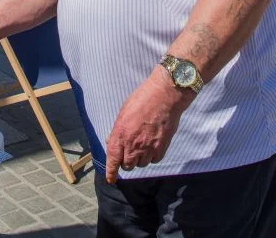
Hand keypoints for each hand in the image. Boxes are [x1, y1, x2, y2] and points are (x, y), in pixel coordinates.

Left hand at [104, 68, 191, 183]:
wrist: (164, 96)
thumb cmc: (142, 100)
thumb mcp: (123, 113)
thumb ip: (117, 130)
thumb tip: (111, 141)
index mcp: (120, 135)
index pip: (112, 160)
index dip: (111, 172)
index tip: (111, 179)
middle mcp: (133, 145)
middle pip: (127, 165)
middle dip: (127, 161)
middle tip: (130, 150)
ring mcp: (148, 148)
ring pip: (141, 164)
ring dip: (140, 158)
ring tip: (144, 143)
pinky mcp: (161, 148)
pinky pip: (154, 160)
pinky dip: (152, 156)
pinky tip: (153, 144)